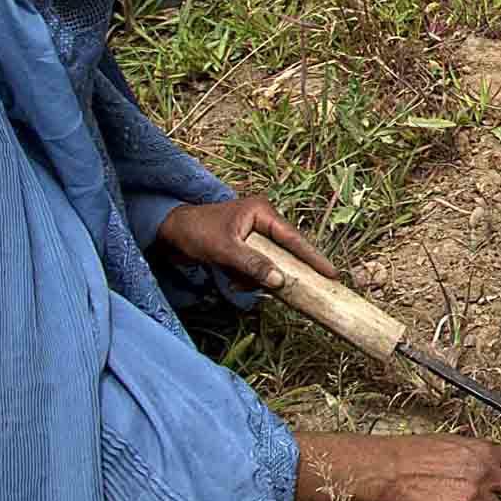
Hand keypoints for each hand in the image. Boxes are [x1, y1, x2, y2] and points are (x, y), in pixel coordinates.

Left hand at [157, 195, 329, 289]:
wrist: (168, 234)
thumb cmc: (196, 233)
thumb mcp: (224, 249)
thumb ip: (253, 264)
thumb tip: (279, 281)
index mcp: (262, 211)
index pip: (293, 238)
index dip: (312, 257)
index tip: (331, 274)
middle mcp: (262, 220)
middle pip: (284, 253)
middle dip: (276, 271)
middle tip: (282, 288)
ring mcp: (253, 234)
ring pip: (269, 263)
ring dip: (256, 277)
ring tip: (235, 278)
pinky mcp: (245, 247)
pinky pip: (256, 267)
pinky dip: (247, 277)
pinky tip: (231, 278)